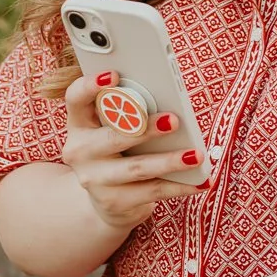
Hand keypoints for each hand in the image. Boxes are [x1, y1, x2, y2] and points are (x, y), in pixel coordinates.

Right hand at [60, 69, 204, 234]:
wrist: (108, 200)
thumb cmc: (119, 151)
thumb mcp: (114, 128)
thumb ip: (129, 112)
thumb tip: (169, 101)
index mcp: (79, 124)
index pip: (75, 98)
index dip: (90, 85)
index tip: (114, 74)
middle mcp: (80, 151)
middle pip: (112, 137)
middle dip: (145, 129)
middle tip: (174, 120)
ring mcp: (94, 179)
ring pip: (137, 168)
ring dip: (169, 161)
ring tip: (196, 155)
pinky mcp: (114, 202)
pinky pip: (152, 192)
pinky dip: (179, 186)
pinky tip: (200, 181)